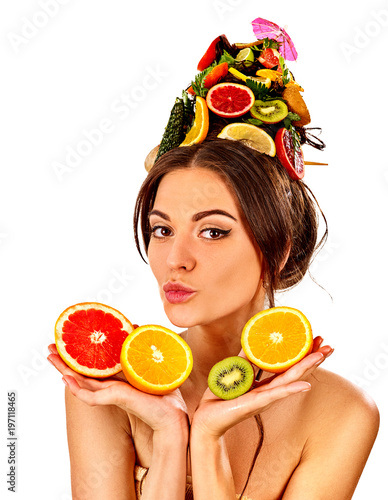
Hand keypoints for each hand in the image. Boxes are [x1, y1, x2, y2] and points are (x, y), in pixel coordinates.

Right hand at [47, 344, 188, 432]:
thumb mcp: (148, 363)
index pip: (93, 368)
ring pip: (80, 384)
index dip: (79, 357)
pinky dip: (77, 389)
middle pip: (81, 374)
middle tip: (50, 348)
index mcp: (117, 380)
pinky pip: (91, 397)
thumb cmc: (163, 391)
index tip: (67, 344)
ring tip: (50, 358)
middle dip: (65, 361)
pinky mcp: (116, 399)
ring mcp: (110, 394)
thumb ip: (139, 347)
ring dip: (64, 370)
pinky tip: (66, 380)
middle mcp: (110, 387)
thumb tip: (134, 324)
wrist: (173, 413)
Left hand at [191, 337, 332, 437]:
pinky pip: (275, 394)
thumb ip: (245, 357)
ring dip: (307, 368)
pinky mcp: (255, 403)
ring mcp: (265, 397)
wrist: (206, 418)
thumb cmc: (222, 396)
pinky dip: (291, 389)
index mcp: (266, 384)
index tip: (318, 340)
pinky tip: (305, 385)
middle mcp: (270, 391)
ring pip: (290, 380)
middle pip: (296, 372)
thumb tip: (252, 337)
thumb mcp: (236, 370)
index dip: (304, 354)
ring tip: (322, 355)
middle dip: (314, 359)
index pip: (289, 366)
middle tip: (331, 346)